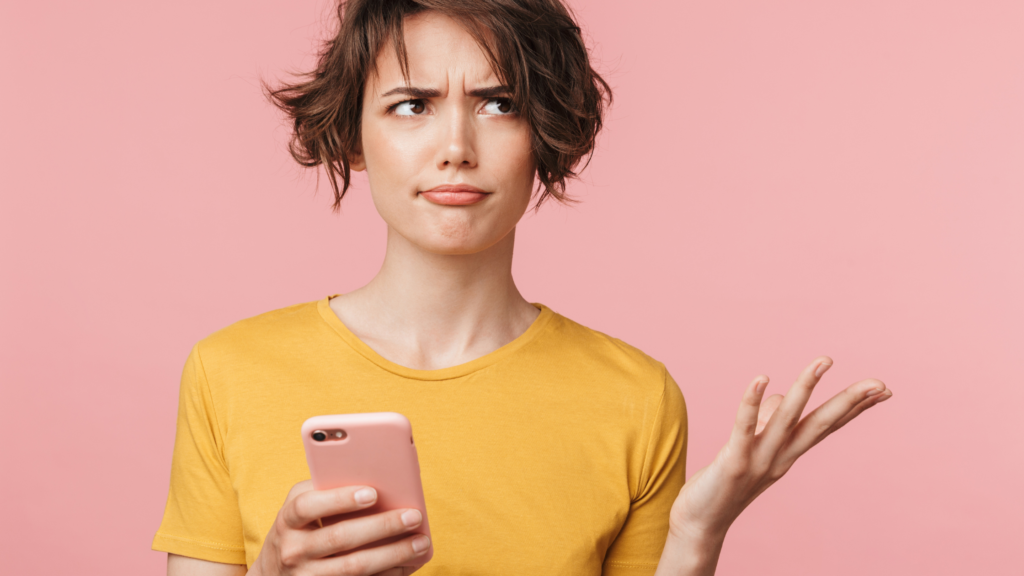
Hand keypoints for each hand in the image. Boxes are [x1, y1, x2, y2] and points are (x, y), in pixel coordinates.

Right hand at [248, 480, 430, 575]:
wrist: (275, 572)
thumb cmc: (300, 527)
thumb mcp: (301, 505)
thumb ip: (327, 488)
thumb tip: (377, 478)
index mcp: (288, 520)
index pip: (308, 506)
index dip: (340, 499)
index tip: (372, 493)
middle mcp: (293, 550)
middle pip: (340, 538)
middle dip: (382, 526)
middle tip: (414, 516)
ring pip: (354, 567)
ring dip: (393, 554)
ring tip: (420, 542)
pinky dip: (387, 575)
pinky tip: (406, 564)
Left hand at [669, 356, 891, 543]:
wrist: (700, 525)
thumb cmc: (724, 484)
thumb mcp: (750, 448)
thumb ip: (765, 421)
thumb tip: (776, 392)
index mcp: (787, 453)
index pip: (827, 425)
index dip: (854, 408)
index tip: (883, 389)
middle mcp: (780, 457)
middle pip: (820, 424)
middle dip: (849, 401)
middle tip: (879, 381)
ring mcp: (759, 460)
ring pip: (787, 418)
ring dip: (805, 387)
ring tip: (824, 360)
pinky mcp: (733, 462)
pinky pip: (744, 427)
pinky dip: (752, 402)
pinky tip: (761, 378)